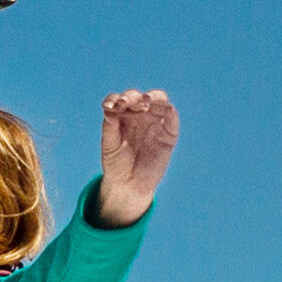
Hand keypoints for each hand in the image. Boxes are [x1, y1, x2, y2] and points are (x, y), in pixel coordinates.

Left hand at [92, 87, 175, 223]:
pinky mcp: (168, 134)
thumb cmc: (116, 163)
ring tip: (145, 100)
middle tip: (124, 103)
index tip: (109, 107)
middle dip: (132, 96)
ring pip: (159, 101)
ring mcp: (155, 122)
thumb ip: (109, 127)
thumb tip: (109, 109)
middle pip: (139, 97)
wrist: (129, 184)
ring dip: (153, 97)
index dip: (115, 99)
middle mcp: (139, 115)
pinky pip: (172, 120)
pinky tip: (168, 109)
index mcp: (123, 115)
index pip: (120, 100)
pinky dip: (171, 112)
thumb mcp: (109, 144)